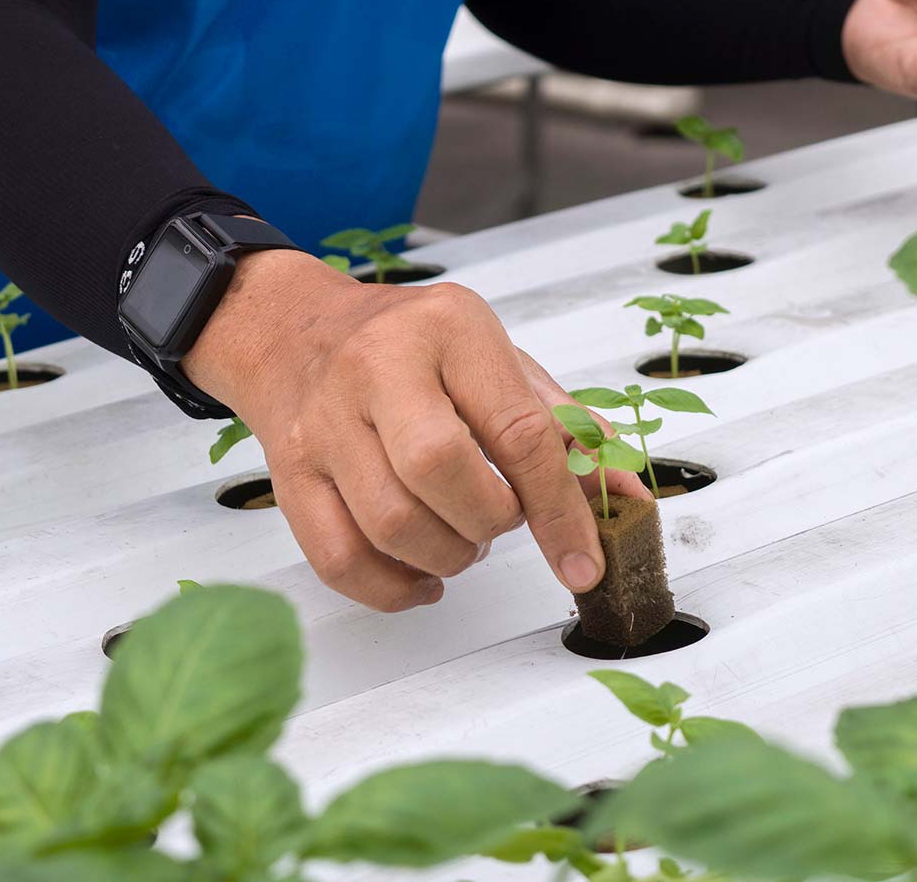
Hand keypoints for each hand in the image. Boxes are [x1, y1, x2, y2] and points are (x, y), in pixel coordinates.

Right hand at [184, 249, 637, 611]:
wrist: (295, 328)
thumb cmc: (411, 345)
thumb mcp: (495, 359)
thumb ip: (565, 427)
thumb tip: (627, 496)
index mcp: (449, 328)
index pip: (517, 429)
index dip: (559, 509)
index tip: (583, 561)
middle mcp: (380, 365)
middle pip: (441, 471)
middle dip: (488, 523)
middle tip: (499, 522)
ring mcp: (326, 420)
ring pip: (389, 523)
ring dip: (445, 556)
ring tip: (460, 536)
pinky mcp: (289, 471)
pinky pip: (339, 558)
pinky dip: (391, 588)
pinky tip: (421, 576)